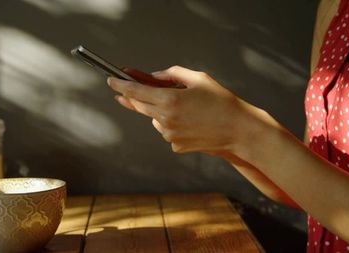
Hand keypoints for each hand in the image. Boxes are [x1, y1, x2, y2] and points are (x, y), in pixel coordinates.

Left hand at [108, 65, 254, 156]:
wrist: (238, 130)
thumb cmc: (221, 101)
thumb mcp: (198, 78)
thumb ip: (171, 74)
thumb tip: (152, 77)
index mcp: (170, 99)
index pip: (136, 91)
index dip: (121, 85)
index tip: (111, 80)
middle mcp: (165, 119)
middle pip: (139, 106)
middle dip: (130, 97)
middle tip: (123, 91)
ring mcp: (169, 135)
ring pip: (154, 119)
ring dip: (159, 111)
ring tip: (185, 109)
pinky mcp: (175, 146)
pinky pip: (166, 131)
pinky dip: (172, 125)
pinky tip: (190, 123)